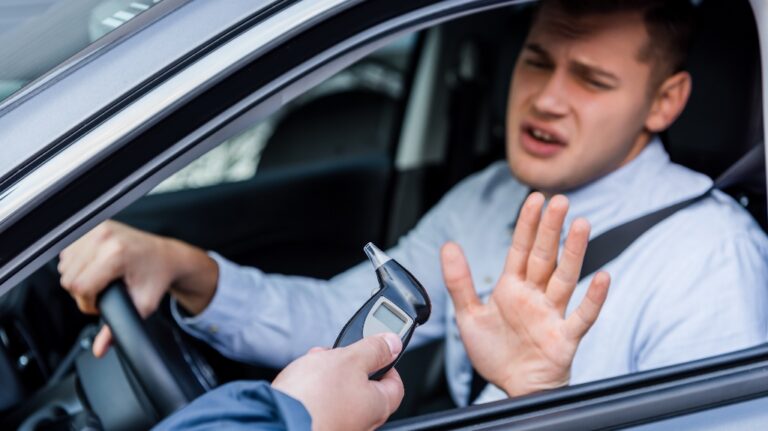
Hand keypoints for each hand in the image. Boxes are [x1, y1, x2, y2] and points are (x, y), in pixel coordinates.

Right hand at [58, 220, 217, 356]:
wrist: (168, 257)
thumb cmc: (157, 278)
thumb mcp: (142, 306)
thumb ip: (118, 329)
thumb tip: (100, 349)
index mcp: (115, 254)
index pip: (78, 286)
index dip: (87, 302)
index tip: (101, 303)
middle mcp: (104, 238)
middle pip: (69, 277)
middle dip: (83, 291)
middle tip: (103, 292)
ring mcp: (97, 228)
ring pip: (65, 264)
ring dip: (79, 276)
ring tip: (101, 280)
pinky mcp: (93, 225)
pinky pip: (69, 251)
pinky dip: (77, 263)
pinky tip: (95, 267)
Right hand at [272, 333, 404, 430]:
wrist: (276, 420)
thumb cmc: (314, 397)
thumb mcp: (349, 359)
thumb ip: (374, 349)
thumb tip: (392, 343)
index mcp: (378, 406)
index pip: (395, 383)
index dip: (387, 361)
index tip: (376, 348)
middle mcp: (362, 423)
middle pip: (364, 387)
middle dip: (349, 365)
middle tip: (337, 353)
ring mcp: (339, 427)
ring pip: (340, 394)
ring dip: (329, 375)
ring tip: (314, 364)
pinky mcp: (318, 426)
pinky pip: (322, 405)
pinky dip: (315, 391)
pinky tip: (302, 381)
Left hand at [441, 192, 609, 396]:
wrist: (511, 388)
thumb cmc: (496, 352)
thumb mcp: (469, 315)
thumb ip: (459, 281)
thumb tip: (448, 246)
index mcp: (512, 288)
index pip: (521, 249)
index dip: (527, 224)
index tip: (535, 199)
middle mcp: (535, 296)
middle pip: (545, 257)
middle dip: (551, 229)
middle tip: (560, 201)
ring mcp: (552, 315)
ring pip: (565, 278)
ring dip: (574, 253)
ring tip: (582, 226)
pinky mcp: (565, 338)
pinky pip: (582, 316)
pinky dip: (594, 298)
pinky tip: (603, 278)